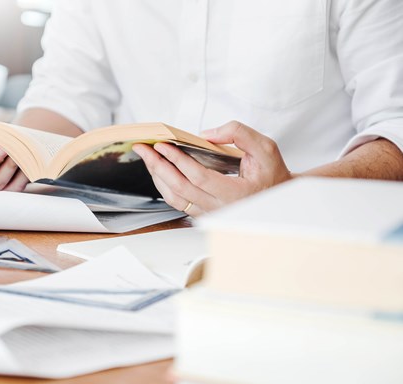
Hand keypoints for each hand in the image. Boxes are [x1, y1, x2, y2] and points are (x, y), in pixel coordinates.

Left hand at [132, 121, 292, 216]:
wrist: (276, 195)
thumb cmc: (270, 172)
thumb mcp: (264, 147)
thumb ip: (239, 134)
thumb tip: (207, 135)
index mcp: (236, 194)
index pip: (199, 177)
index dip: (178, 160)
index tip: (162, 145)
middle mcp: (220, 208)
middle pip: (180, 189)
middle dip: (158, 166)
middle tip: (143, 148)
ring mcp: (210, 213)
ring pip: (175, 198)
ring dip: (157, 176)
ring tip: (147, 157)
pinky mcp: (203, 213)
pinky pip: (178, 202)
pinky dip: (164, 185)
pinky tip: (158, 170)